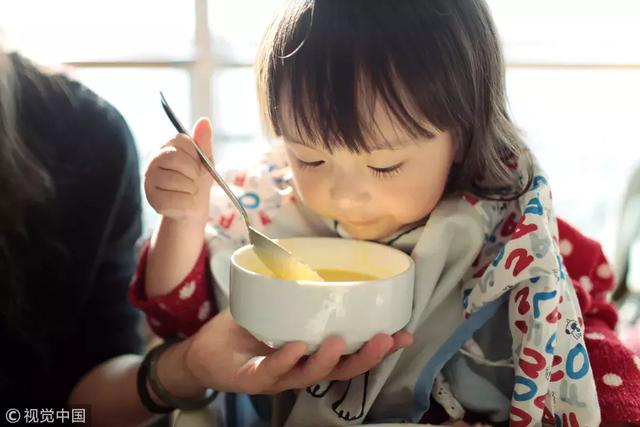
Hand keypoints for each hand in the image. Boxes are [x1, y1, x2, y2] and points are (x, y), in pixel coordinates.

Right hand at [144, 118, 213, 220]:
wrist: (193, 210)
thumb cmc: (198, 182)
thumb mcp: (206, 162)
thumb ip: (203, 143)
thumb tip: (204, 120)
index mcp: (168, 147)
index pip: (181, 140)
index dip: (195, 154)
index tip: (198, 164)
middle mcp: (154, 160)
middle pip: (175, 158)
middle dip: (193, 172)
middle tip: (195, 180)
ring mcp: (150, 179)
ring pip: (175, 180)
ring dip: (191, 189)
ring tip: (190, 192)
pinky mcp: (152, 199)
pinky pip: (175, 199)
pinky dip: (187, 204)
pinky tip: (184, 203)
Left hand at [183, 309, 412, 394]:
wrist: (202, 351)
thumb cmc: (244, 328)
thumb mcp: (274, 305)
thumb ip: (295, 286)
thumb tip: (314, 248)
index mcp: (311, 353)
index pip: (350, 354)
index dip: (377, 347)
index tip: (404, 334)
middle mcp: (300, 368)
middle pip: (340, 370)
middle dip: (365, 357)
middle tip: (387, 340)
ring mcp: (277, 376)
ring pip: (309, 374)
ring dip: (327, 360)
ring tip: (339, 341)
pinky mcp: (250, 378)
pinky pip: (269, 371)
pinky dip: (284, 359)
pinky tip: (297, 346)